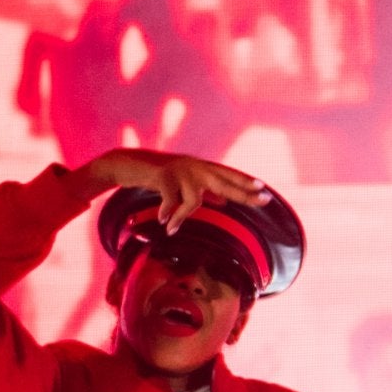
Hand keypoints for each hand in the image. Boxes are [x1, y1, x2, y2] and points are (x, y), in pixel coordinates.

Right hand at [77, 148, 268, 228]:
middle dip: (245, 192)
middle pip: (224, 182)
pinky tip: (165, 223)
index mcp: (201, 168)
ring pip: (194, 200)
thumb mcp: (184, 182)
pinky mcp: (164, 176)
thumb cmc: (159, 176)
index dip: (245, 182)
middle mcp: (195, 166)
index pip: (228, 175)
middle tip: (264, 199)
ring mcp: (181, 170)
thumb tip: (225, 201)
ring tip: (170, 227)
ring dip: (180, 217)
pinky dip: (170, 214)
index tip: (264, 189)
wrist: (127, 164)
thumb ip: (205, 190)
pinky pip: (172, 201)